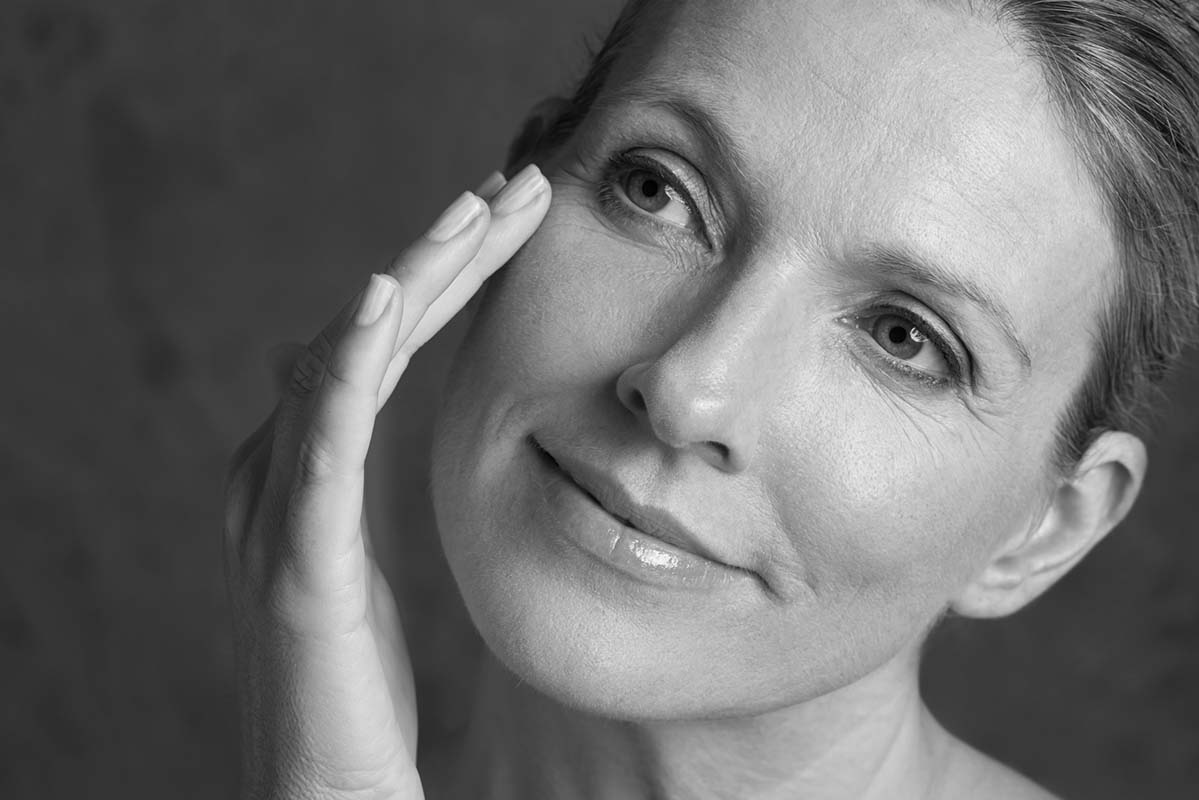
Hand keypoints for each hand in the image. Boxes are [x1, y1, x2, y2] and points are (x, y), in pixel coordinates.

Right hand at [223, 165, 550, 799]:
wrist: (330, 786)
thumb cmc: (357, 676)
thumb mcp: (374, 554)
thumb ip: (367, 476)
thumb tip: (367, 398)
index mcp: (315, 464)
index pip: (389, 340)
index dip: (449, 270)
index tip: (516, 212)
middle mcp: (286, 467)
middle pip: (369, 329)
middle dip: (446, 250)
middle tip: (520, 182)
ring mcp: (284, 507)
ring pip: (346, 360)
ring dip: (411, 279)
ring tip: (474, 212)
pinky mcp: (301, 558)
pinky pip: (321, 443)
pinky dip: (349, 364)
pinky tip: (386, 303)